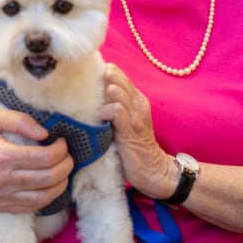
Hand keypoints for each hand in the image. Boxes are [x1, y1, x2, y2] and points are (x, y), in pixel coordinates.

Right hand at [0, 109, 73, 213]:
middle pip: (48, 179)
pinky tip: (50, 186)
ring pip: (43, 198)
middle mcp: (1, 180)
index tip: (63, 142)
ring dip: (61, 185)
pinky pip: (29, 208)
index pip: (44, 158)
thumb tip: (45, 133)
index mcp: (1, 156)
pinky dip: (46, 198)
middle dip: (66, 167)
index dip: (61, 150)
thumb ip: (20, 120)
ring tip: (64, 171)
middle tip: (69, 156)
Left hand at [99, 63, 177, 198]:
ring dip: (103, 98)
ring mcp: (135, 115)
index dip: (102, 74)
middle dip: (100, 82)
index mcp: (136, 98)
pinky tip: (101, 120)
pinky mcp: (130, 130)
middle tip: (90, 94)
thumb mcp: (126, 121)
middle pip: (115, 76)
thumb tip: (91, 95)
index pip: (117, 73)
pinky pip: (116, 111)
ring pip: (115, 91)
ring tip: (97, 109)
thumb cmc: (134, 146)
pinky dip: (106, 112)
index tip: (89, 82)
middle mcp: (137, 103)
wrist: (153, 169)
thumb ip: (115, 105)